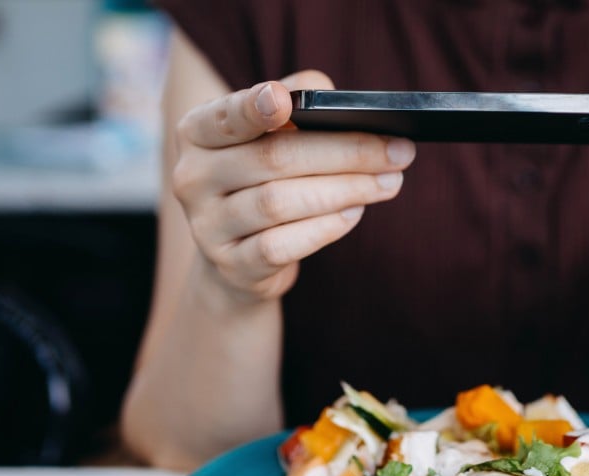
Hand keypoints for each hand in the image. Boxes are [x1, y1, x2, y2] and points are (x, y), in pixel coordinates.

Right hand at [171, 70, 416, 302]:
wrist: (236, 258)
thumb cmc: (263, 179)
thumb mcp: (270, 136)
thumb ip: (298, 104)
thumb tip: (334, 97)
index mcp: (198, 132)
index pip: (226, 116)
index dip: (253, 107)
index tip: (284, 101)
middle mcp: (192, 176)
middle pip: (274, 158)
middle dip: (345, 152)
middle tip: (396, 151)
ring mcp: (207, 226)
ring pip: (279, 203)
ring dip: (345, 190)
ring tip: (388, 183)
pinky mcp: (232, 265)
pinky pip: (281, 246)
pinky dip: (324, 228)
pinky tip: (354, 214)